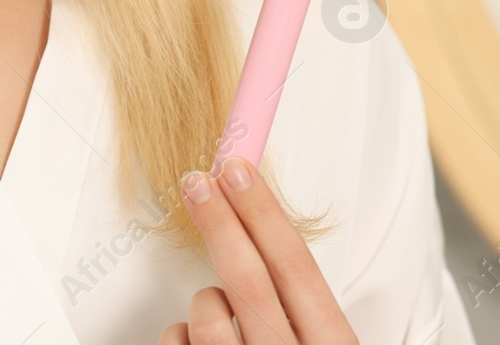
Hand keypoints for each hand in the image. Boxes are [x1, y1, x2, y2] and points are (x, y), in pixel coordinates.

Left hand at [158, 157, 356, 343]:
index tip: (239, 171)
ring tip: (222, 316)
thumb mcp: (322, 338)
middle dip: (222, 222)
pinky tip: (201, 344)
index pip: (296, 267)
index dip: (263, 212)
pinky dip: (182, 334)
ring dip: (206, 300)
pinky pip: (177, 339)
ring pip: (208, 311)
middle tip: (199, 182)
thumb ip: (300, 302)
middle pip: (250, 280)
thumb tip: (260, 231)